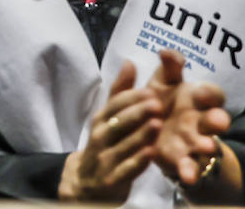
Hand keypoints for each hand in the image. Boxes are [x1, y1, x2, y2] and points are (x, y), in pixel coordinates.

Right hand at [59, 61, 162, 201]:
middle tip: (156, 103)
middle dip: (136, 113)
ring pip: (122, 146)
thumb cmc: (105, 144)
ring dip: (139, 135)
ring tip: (157, 124)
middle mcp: (99, 137)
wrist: (87, 183)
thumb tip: (129, 61)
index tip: (150, 90)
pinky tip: (151, 154)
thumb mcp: (109, 118)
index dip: (131, 98)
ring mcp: (104, 159)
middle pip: (117, 123)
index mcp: (100, 120)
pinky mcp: (111, 180)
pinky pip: (126, 170)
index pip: (113, 105)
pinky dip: (138, 162)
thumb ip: (120, 92)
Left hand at [148, 52, 231, 186]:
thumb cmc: (160, 101)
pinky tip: (187, 175)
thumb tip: (166, 51)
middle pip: (216, 118)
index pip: (212, 93)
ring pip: (208, 143)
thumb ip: (168, 68)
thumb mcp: (162, 83)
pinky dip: (191, 171)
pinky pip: (191, 167)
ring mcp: (194, 141)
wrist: (153, 134)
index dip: (211, 93)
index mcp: (195, 97)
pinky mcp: (184, 160)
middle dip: (218, 120)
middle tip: (219, 121)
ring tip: (206, 147)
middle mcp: (200, 119)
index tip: (204, 93)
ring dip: (208, 145)